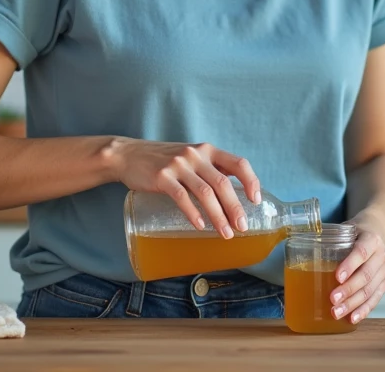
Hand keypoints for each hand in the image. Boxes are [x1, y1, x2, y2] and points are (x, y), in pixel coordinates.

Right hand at [111, 139, 261, 239]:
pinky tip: (200, 226)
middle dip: (235, 208)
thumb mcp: (191, 157)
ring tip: (225, 233)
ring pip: (205, 193)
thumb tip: (233, 194)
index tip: (255, 201)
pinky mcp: (162, 177)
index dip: (251, 181)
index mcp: (208, 150)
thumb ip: (210, 169)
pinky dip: (193, 213)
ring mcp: (178, 165)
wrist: (129, 155)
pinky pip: (182, 197)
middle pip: (223, 183)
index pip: (238, 163)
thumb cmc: (164, 160)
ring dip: (218, 216)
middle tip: (242, 227)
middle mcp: (196, 155)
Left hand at [330, 215, 384, 324]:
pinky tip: (352, 318)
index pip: (362, 252)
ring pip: (370, 290)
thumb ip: (329, 239)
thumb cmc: (355, 233)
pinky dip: (363, 310)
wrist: (378, 231)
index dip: (350, 265)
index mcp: (371, 239)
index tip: (336, 277)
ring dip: (353, 304)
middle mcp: (382, 255)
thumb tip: (297, 250)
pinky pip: (375, 299)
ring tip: (337, 313)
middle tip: (332, 299)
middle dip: (348, 290)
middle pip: (366, 275)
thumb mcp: (345, 228)